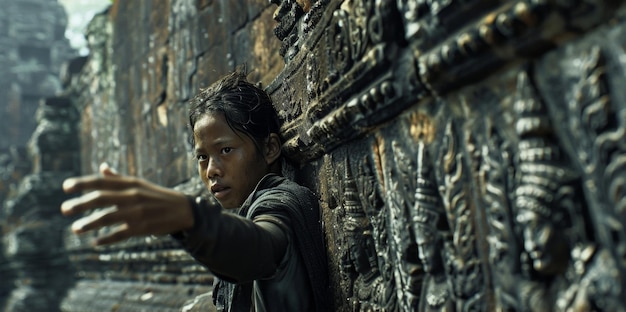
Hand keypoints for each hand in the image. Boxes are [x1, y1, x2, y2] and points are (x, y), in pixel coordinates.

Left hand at [61, 163, 194, 245]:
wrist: (182, 209)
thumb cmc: (156, 196)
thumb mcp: (139, 183)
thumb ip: (118, 178)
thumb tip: (102, 168)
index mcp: (130, 183)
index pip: (101, 181)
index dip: (82, 183)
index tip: (65, 187)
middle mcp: (132, 196)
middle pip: (101, 198)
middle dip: (80, 204)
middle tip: (64, 209)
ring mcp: (137, 212)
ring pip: (108, 217)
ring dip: (90, 223)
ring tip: (75, 229)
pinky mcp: (142, 227)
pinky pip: (120, 234)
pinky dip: (106, 239)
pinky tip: (95, 242)